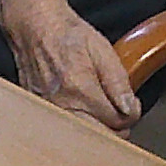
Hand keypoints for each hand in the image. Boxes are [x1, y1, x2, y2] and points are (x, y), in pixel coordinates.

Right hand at [0, 0, 141, 130]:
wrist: (35, 28)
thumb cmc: (67, 36)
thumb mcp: (103, 51)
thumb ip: (118, 83)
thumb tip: (130, 110)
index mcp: (81, 89)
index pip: (117, 122)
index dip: (130, 114)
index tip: (130, 106)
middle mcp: (61, 105)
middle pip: (98, 136)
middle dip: (114, 128)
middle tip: (119, 114)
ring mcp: (48, 111)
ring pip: (81, 137)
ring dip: (96, 129)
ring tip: (101, 112)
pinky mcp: (40, 112)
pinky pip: (65, 129)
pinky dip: (78, 125)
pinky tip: (81, 110)